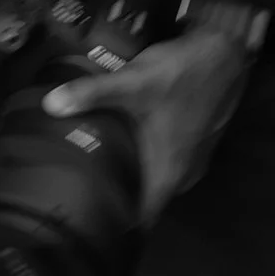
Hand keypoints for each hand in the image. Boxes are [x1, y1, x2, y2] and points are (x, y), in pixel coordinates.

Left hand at [43, 27, 251, 221]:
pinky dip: (138, 156)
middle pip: (143, 199)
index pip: (141, 219)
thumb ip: (91, 94)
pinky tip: (113, 140)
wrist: (224, 52)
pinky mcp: (189, 142)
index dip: (113, 223)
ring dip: (125, 173)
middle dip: (111, 195)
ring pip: (151, 178)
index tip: (80, 217)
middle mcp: (183, 175)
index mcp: (170, 174)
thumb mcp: (132, 83)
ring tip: (84, 163)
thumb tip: (50, 106)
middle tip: (70, 184)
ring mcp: (189, 159)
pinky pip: (159, 161)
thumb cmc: (182, 75)